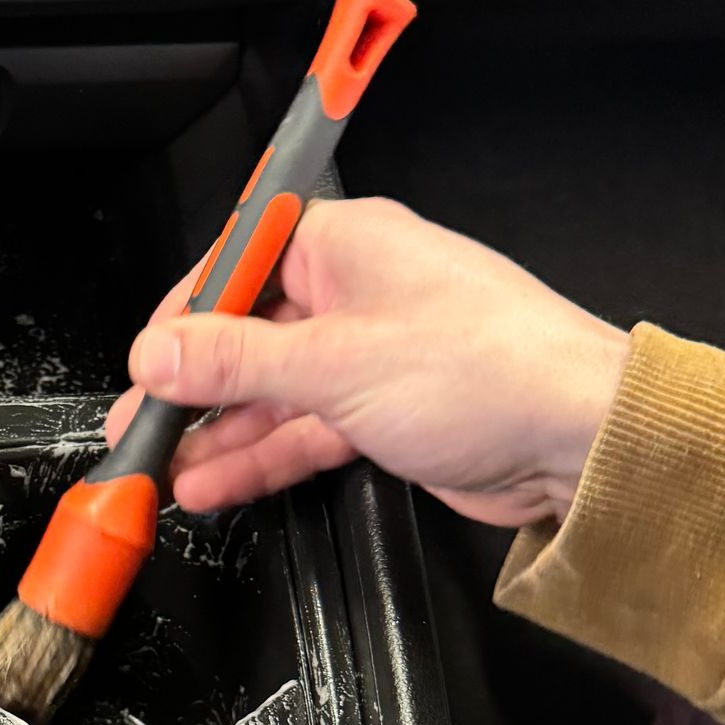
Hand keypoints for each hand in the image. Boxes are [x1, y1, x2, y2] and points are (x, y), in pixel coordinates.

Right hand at [109, 195, 628, 528]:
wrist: (584, 440)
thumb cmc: (491, 370)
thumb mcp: (334, 364)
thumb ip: (235, 362)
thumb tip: (157, 354)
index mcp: (345, 243)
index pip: (235, 263)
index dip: (181, 315)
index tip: (143, 363)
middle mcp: (357, 289)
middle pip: (248, 332)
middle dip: (191, 386)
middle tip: (139, 429)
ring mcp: (373, 352)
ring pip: (273, 390)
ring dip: (221, 432)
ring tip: (166, 472)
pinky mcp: (389, 410)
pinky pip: (306, 427)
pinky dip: (264, 455)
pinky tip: (218, 481)